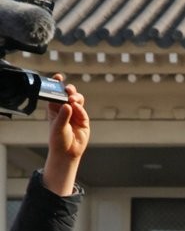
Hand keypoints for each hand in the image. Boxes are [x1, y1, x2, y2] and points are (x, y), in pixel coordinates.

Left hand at [42, 74, 88, 195]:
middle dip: (69, 90)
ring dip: (76, 98)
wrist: (68, 152)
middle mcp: (65, 110)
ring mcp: (75, 114)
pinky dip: (80, 109)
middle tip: (68, 90)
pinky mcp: (84, 120)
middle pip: (68, 95)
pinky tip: (77, 109)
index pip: (55, 94)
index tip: (58, 77)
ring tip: (73, 100)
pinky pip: (83, 111)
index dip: (57, 85)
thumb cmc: (58, 140)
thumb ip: (63, 116)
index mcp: (54, 109)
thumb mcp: (57, 127)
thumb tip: (67, 105)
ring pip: (78, 100)